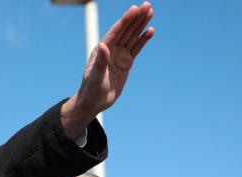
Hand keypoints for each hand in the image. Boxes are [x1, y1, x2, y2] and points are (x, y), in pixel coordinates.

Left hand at [61, 2, 154, 137]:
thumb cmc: (90, 91)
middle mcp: (110, 50)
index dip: (125, 20)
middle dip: (136, 17)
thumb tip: (103, 45)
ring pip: (132, 36)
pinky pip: (136, 48)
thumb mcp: (95, 77)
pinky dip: (143, 39)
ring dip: (141, 24)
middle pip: (125, 30)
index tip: (135, 9)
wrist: (94, 102)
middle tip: (147, 4)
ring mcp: (119, 55)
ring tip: (150, 12)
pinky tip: (150, 31)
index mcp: (101, 50)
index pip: (116, 32)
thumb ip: (99, 62)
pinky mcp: (126, 63)